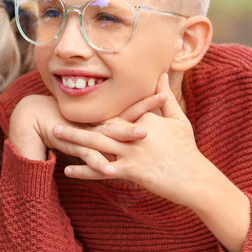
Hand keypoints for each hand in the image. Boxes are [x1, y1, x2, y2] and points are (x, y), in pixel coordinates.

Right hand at [8, 94, 155, 161]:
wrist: (36, 120)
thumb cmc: (67, 124)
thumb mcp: (91, 122)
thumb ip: (110, 122)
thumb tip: (132, 122)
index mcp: (105, 119)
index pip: (130, 109)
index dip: (147, 101)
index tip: (165, 91)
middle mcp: (99, 125)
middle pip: (126, 117)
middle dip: (145, 111)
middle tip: (164, 101)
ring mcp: (88, 136)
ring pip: (110, 136)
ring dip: (126, 135)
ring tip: (144, 136)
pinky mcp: (76, 148)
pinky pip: (89, 157)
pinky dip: (99, 164)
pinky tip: (111, 172)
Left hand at [55, 73, 214, 205]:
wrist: (197, 178)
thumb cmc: (187, 149)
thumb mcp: (178, 119)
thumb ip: (166, 97)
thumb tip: (161, 73)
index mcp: (144, 120)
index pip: (115, 111)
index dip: (93, 109)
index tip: (74, 104)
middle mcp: (136, 134)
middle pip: (101, 126)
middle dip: (77, 123)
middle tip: (54, 119)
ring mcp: (133, 152)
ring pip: (97, 145)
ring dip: (74, 141)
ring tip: (55, 137)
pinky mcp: (133, 171)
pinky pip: (103, 171)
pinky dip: (84, 171)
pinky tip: (67, 171)